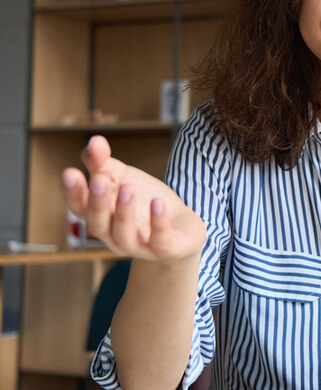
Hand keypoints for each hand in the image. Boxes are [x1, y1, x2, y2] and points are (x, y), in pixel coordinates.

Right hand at [61, 136, 205, 262]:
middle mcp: (113, 235)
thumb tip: (94, 140)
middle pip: (98, 223)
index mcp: (100, 216)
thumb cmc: (144, 201)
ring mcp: (138, 245)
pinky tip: (158, 203)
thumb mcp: (123, 177)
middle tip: (99, 180)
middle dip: (97, 203)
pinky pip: (160, 241)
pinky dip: (158, 223)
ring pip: (124, 236)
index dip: (73, 192)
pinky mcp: (165, 249)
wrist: (182, 227)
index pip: (80, 207)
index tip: (70, 172)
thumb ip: (103, 162)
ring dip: (124, 213)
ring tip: (128, 188)